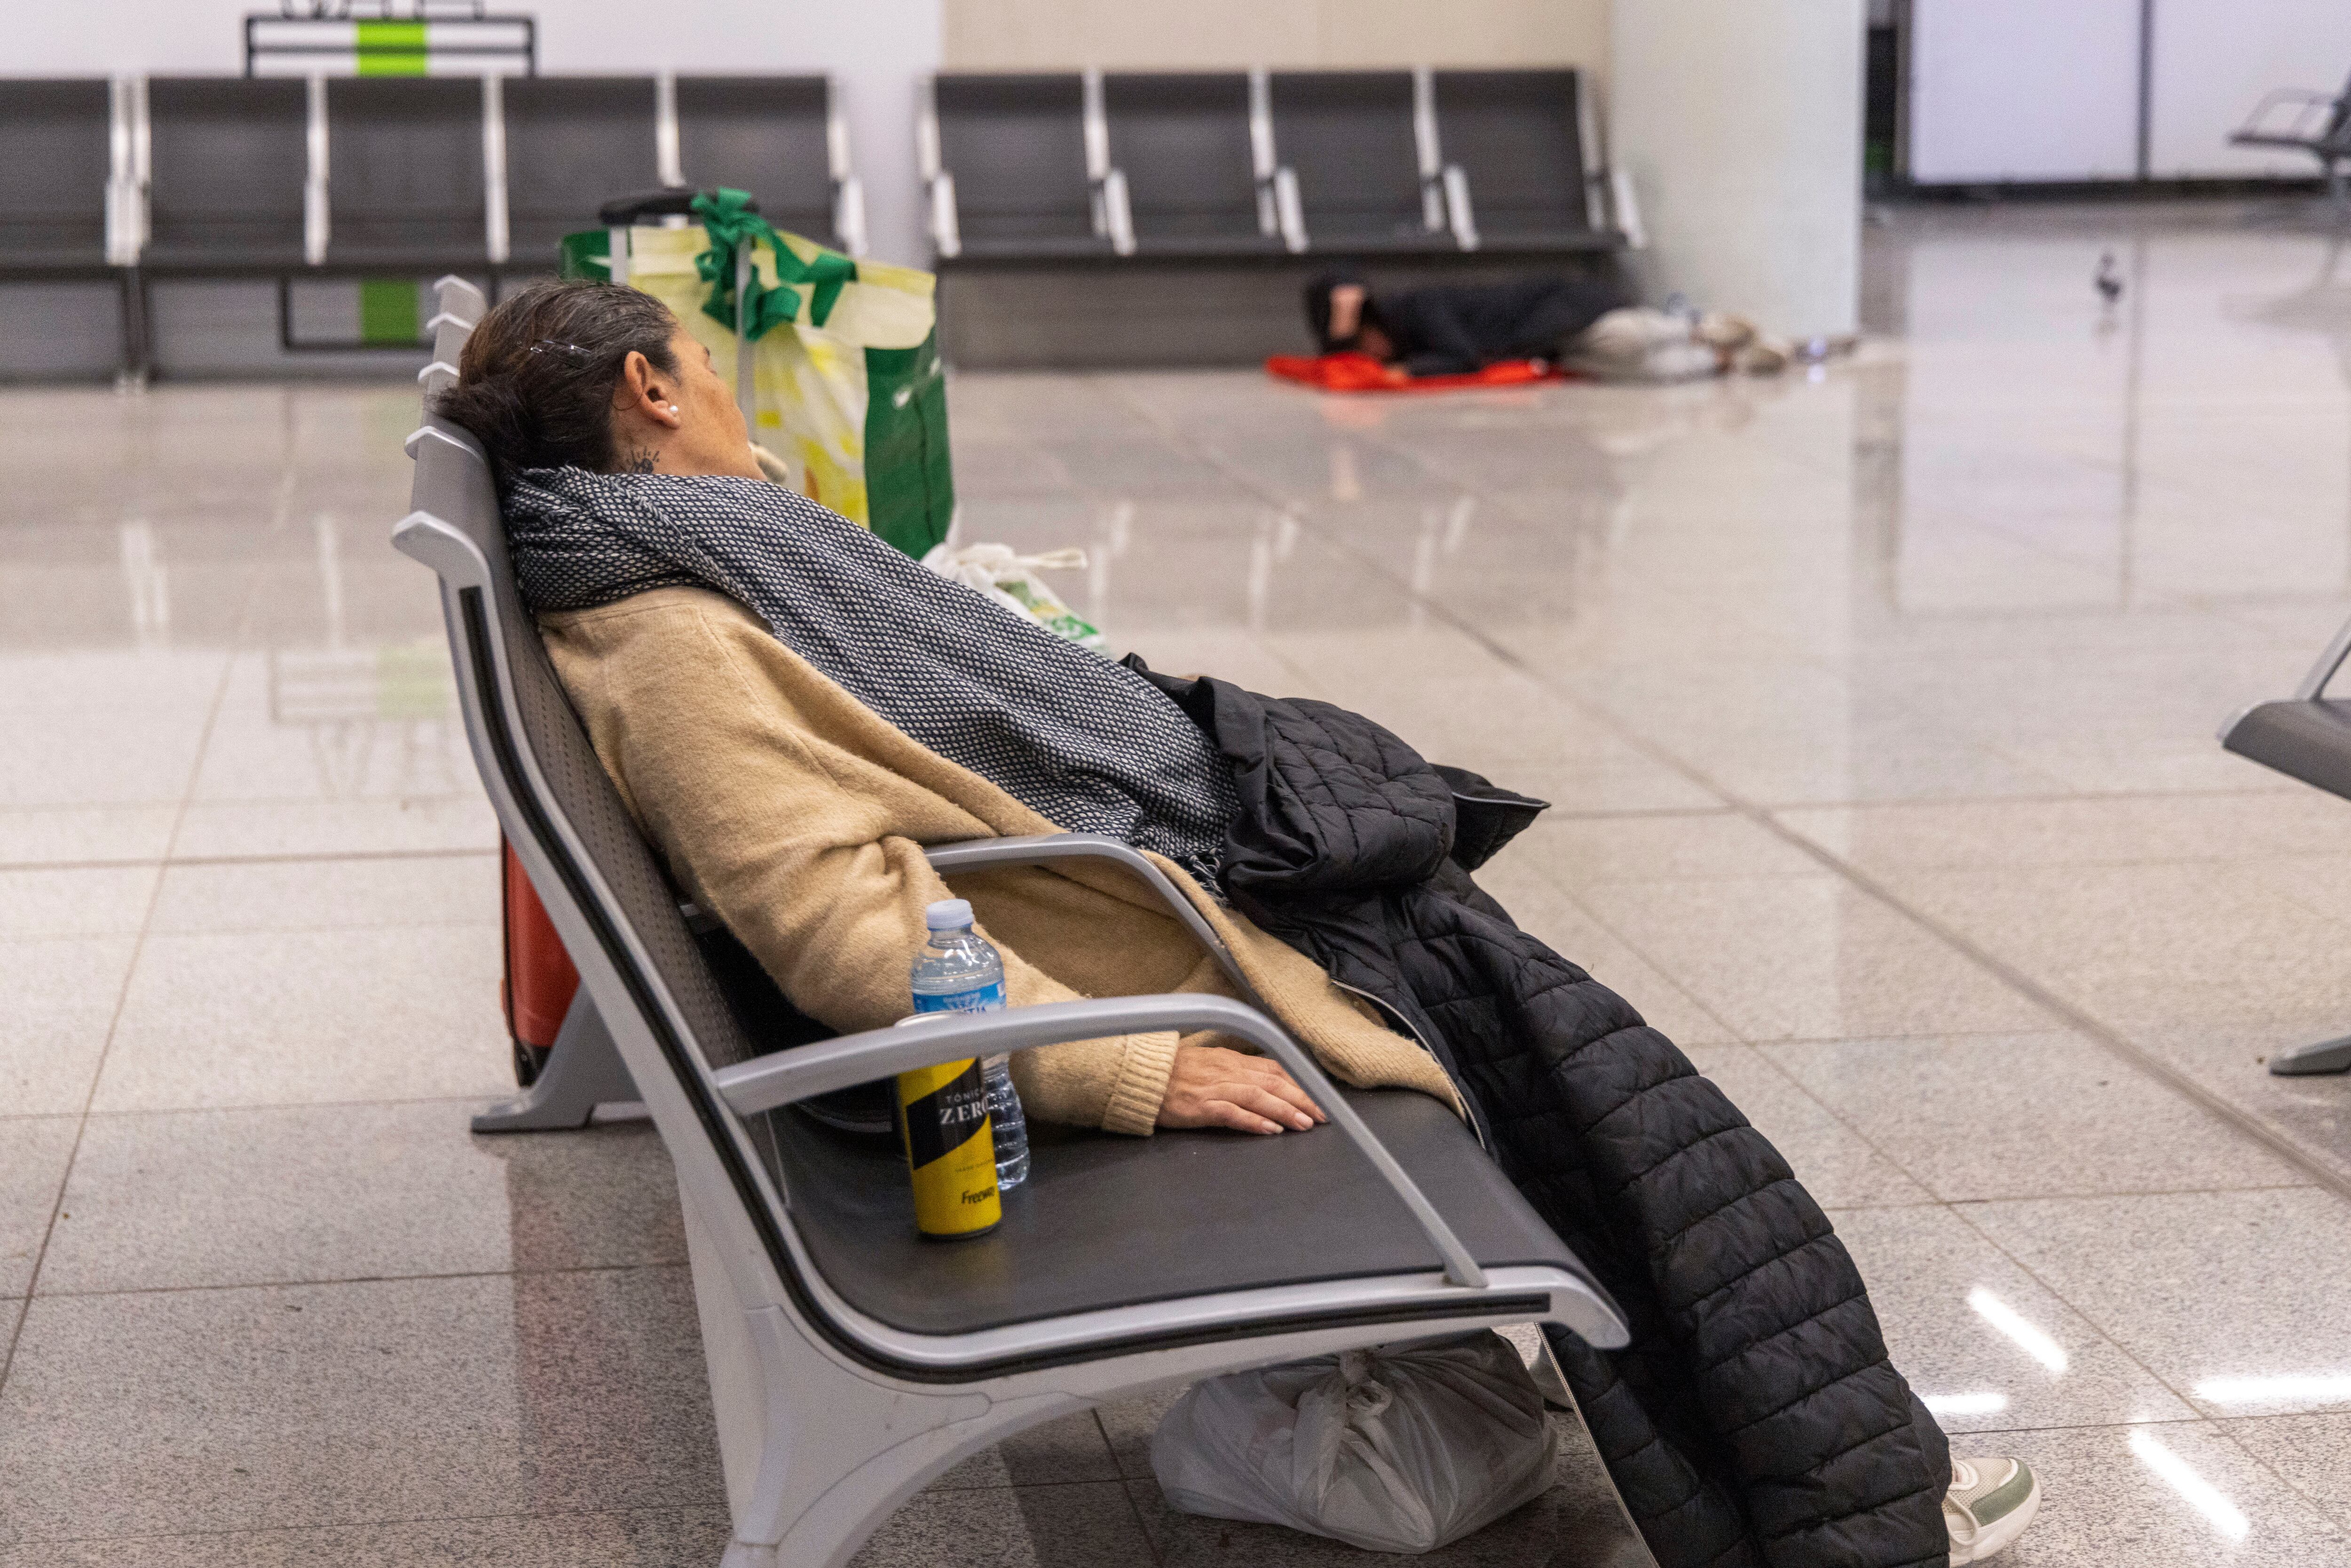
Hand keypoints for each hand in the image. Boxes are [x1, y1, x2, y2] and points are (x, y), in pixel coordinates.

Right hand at [1157, 1043, 1326, 1134]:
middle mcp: (1228, 1071)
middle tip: (1323, 1116)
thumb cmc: (1173, 1073)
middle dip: (1302, 1099)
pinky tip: (1271, 1130)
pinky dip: (1254, 1121)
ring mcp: (1215, 1088)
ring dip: (1285, 1110)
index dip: (1300, 1084)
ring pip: (1259, 1097)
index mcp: (1232, 1060)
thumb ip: (1236, 1072)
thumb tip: (1264, 1083)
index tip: (1319, 1098)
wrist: (1141, 1076)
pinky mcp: (1200, 1106)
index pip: (1275, 1069)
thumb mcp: (1210, 1064)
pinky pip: (1232, 1113)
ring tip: (1304, 1124)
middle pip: (1274, 1083)